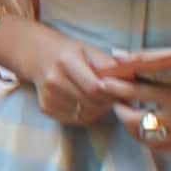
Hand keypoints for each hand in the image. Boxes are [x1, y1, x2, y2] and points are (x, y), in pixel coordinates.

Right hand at [0, 20, 143, 129]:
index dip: (111, 92)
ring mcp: (48, 97)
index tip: (119, 90)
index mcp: (66, 61)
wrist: (37, 56)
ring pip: (85, 114)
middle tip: (113, 96)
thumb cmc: (69, 52)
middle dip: (107, 102)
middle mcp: (54, 80)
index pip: (95, 87)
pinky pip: (75, 119)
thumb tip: (133, 81)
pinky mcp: (46, 109)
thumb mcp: (89, 50)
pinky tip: (86, 103)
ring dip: (98, 110)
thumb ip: (110, 65)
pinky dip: (86, 114)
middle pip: (91, 103)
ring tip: (99, 98)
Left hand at [118, 55, 170, 153]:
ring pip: (145, 139)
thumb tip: (119, 55)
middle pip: (135, 124)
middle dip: (121, 112)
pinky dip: (149, 135)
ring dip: (132, 126)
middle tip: (117, 100)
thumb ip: (151, 59)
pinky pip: (160, 146)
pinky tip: (148, 122)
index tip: (103, 82)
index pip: (137, 93)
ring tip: (131, 111)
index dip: (116, 88)